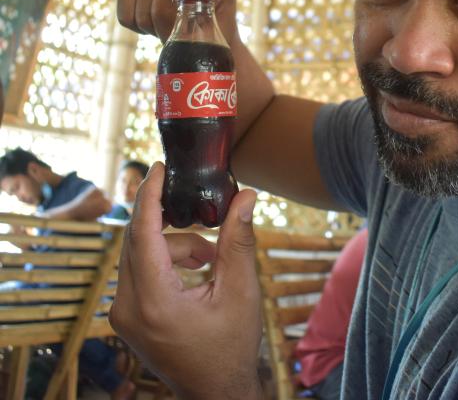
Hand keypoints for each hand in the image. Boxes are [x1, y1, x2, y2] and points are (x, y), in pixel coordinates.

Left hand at [109, 163, 261, 399]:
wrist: (216, 390)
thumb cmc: (231, 345)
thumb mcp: (240, 289)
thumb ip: (237, 239)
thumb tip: (247, 196)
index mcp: (155, 301)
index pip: (143, 233)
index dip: (150, 195)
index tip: (157, 167)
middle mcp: (128, 308)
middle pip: (137, 241)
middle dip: (169, 220)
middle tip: (194, 200)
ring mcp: (123, 315)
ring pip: (139, 255)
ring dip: (173, 245)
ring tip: (210, 256)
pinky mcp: (127, 318)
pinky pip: (139, 272)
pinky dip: (165, 261)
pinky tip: (196, 269)